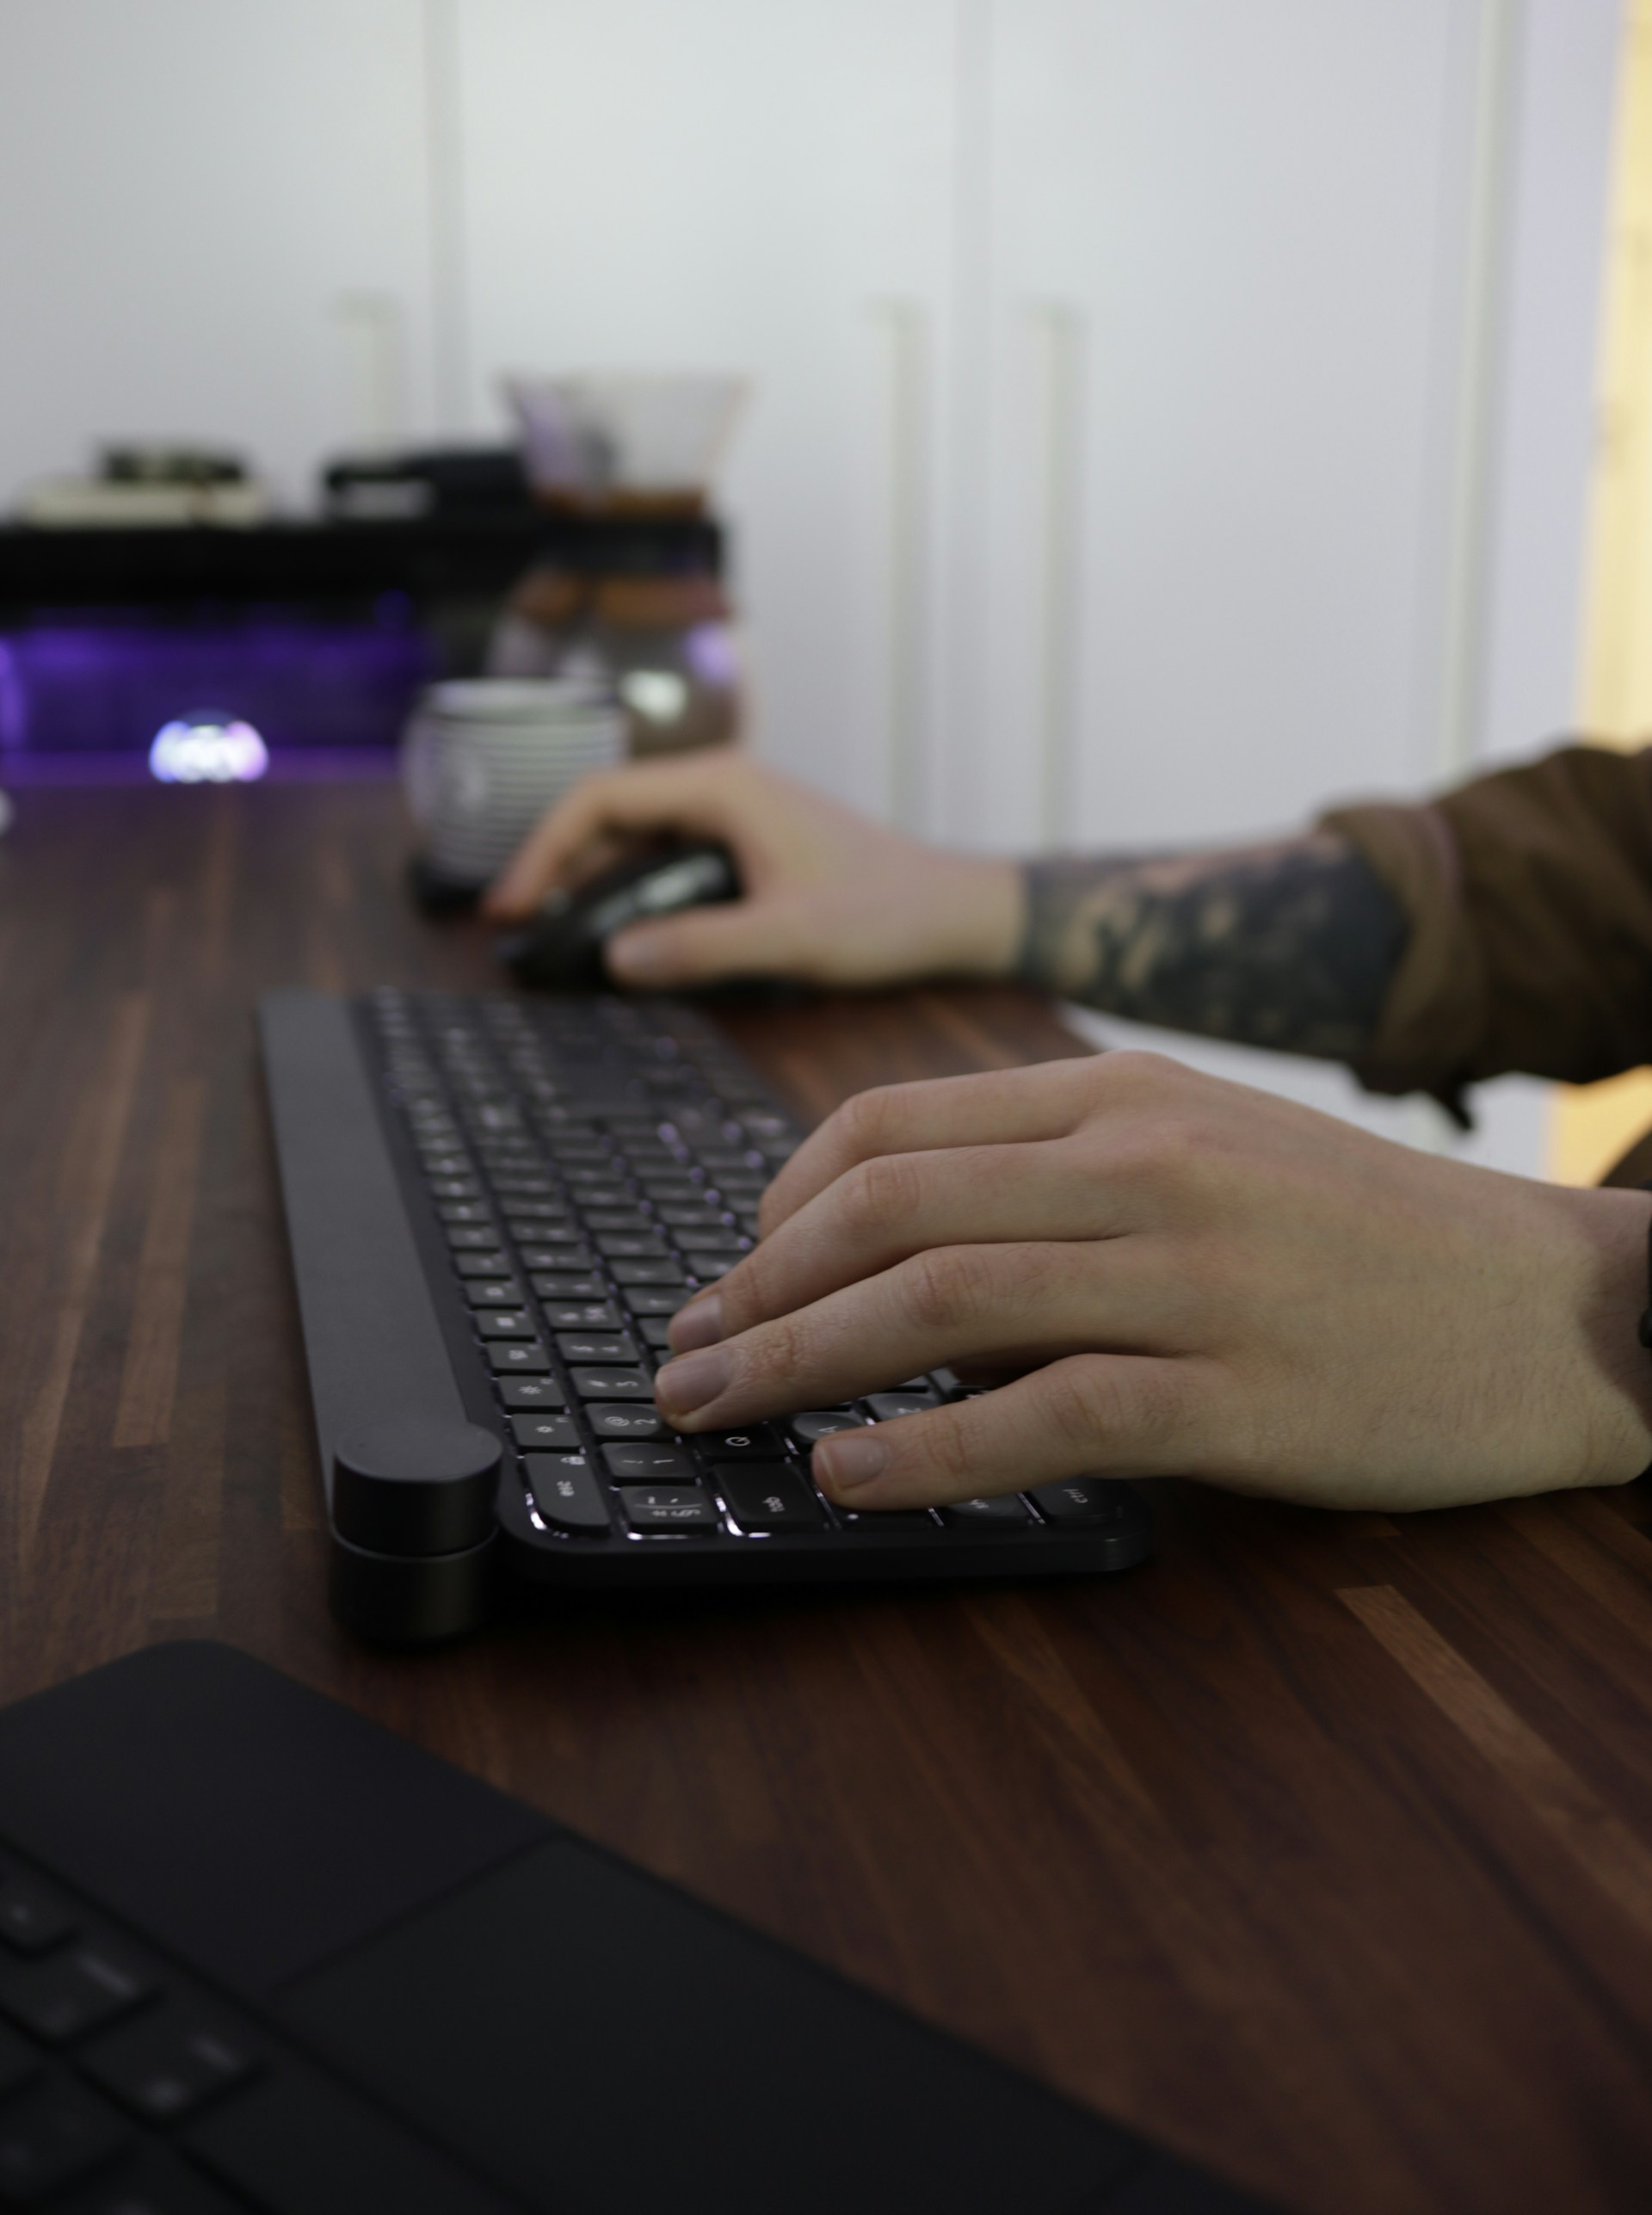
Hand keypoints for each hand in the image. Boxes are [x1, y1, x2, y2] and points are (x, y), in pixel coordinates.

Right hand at [483, 747, 1020, 989]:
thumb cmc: (892, 912)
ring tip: (554, 939)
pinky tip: (619, 940)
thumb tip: (615, 960)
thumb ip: (702, 947)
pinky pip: (669, 860)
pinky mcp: (750, 846)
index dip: (542, 850)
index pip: (600, 798)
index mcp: (726, 787)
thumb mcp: (793, 937)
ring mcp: (737, 815)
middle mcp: (725, 788)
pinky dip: (632, 893)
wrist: (959, 910)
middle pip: (608, 815)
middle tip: (515, 931)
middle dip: (555, 868)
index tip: (511, 907)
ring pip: (637, 839)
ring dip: (591, 883)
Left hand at [652, 1050, 1651, 1512]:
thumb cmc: (1367, 1236)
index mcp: (1126, 1088)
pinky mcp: (1234, 1396)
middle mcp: (1146, 1160)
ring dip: (794, 1364)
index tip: (731, 1267)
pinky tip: (848, 1476)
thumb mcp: (1213, 1145)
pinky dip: (922, 1453)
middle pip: (886, 1206)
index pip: (893, 1120)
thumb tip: (898, 1241)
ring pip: (939, 1301)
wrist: (1555, 1306)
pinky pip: (1042, 1418)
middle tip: (682, 1354)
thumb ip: (1066, 1168)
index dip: (778, 1201)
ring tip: (715, 1413)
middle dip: (751, 1288)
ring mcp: (1192, 1273)